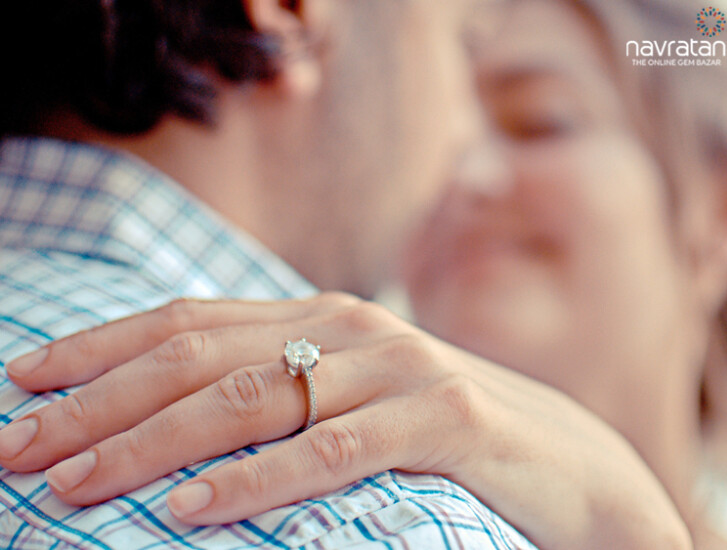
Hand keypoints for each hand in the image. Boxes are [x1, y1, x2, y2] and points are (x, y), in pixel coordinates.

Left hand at [0, 294, 689, 549]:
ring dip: (154, 443)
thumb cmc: (440, 431)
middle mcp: (348, 328)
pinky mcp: (445, 415)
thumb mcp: (349, 399)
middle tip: (18, 448)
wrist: (565, 457)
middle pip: (202, 357)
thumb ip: (281, 388)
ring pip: (255, 398)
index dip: (103, 345)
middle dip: (100, 402)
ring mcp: (398, 367)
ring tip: (74, 485)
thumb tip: (178, 417)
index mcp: (319, 318)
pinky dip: (258, 479)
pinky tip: (192, 509)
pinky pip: (333, 450)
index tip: (27, 379)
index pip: (189, 319)